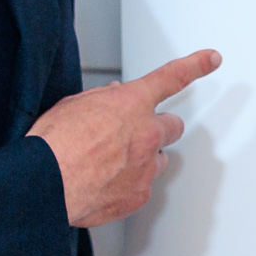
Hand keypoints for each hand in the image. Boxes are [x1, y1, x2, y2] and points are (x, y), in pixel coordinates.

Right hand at [27, 50, 219, 226]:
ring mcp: (146, 167)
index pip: (172, 78)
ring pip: (159, 159)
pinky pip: (142, 187)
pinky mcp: (139, 195)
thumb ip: (101, 99)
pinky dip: (128, 185)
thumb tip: (113, 97)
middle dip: (157, 128)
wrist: (45, 184)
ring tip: (109, 164)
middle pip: (172, 126)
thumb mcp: (72, 106)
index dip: (195, 65)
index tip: (211, 59)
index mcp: (131, 104)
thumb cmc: (53, 145)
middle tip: (132, 135)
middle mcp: (147, 134)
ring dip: (144, 158)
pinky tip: (103, 184)